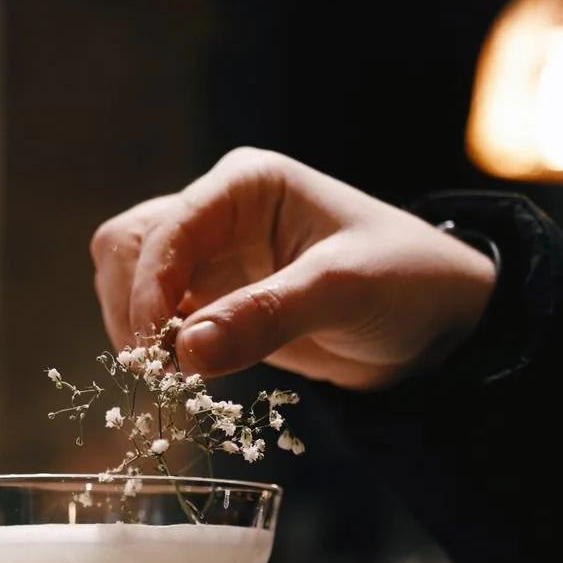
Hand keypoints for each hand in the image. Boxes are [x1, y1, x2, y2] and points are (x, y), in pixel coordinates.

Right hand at [90, 148, 495, 389]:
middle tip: (155, 366)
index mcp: (246, 186)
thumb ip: (265, 316)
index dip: (148, 288)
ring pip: (131, 281)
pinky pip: (161, 319)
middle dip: (130, 306)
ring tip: (170, 375)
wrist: (434, 324)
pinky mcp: (216, 301)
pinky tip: (182, 376)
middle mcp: (218, 214)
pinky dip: (158, 348)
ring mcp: (213, 259)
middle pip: (128, 246)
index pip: (165, 229)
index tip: (158, 350)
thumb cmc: (405, 282)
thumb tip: (186, 353)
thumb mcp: (342, 291)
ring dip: (135, 329)